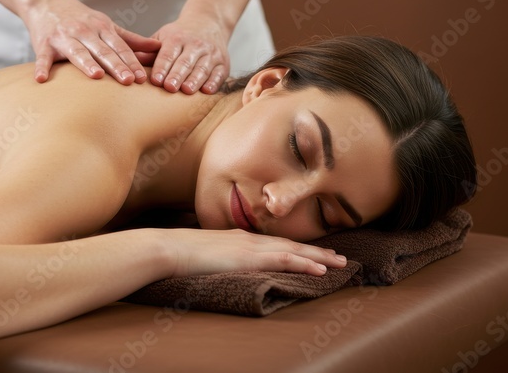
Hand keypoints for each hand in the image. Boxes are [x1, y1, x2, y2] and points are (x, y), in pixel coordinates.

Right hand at [24, 0, 161, 83]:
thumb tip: (158, 47)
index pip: (120, 48)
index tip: (142, 78)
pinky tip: (41, 80)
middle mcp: (85, 32)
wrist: (47, 2)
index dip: (132, 62)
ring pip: (77, 52)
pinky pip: (43, 58)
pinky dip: (42, 68)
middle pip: (103, 51)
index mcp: (102, 29)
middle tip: (128, 80)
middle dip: (116, 65)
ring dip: (86, 63)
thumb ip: (131, 39)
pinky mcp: (44, 44)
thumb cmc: (81, 19)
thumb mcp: (107, 25)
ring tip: (96, 76)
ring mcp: (64, 37)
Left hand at [150, 16, 230, 93]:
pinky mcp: (223, 64)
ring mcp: (211, 54)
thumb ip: (149, 51)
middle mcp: (196, 45)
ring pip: (202, 68)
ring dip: (195, 80)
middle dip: (177, 75)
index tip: (156, 80)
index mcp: (177, 38)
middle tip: (170, 87)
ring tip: (187, 91)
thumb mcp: (163, 37)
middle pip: (185, 62)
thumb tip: (134, 61)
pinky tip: (207, 91)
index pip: (168, 54)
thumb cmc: (179, 36)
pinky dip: (214, 82)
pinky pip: (219, 74)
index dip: (162, 67)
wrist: (208, 23)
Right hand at [164, 228, 346, 277]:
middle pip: (290, 245)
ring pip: (293, 251)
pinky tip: (321, 270)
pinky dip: (305, 263)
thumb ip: (217, 257)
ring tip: (339, 263)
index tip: (313, 253)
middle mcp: (249, 239)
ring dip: (319, 257)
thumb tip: (221, 265)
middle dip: (316, 251)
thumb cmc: (177, 252)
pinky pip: (285, 260)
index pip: (274, 243)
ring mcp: (250, 247)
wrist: (168, 248)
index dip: (296, 248)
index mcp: (238, 238)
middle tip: (339, 257)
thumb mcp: (202, 253)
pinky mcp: (249, 258)